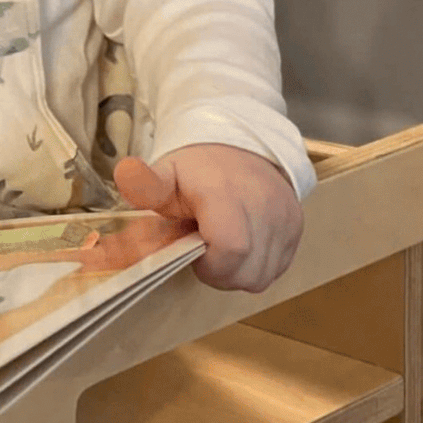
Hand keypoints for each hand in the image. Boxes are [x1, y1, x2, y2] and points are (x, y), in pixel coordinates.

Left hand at [114, 143, 302, 292]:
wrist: (240, 145)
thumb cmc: (196, 168)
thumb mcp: (166, 172)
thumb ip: (145, 184)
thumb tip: (124, 173)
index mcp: (227, 194)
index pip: (231, 248)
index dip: (209, 264)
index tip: (194, 249)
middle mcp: (264, 206)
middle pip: (246, 272)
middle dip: (218, 274)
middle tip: (203, 251)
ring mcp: (286, 218)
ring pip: (262, 277)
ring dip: (236, 273)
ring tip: (220, 248)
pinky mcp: (297, 228)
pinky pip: (277, 269)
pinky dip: (255, 267)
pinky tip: (240, 246)